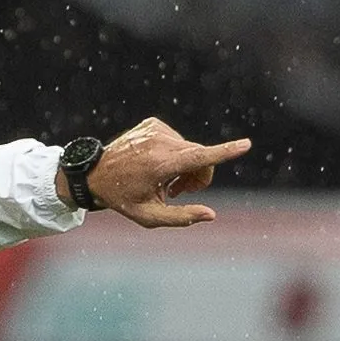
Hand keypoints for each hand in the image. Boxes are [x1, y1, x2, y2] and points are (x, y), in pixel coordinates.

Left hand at [66, 118, 246, 227]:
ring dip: (186, 166)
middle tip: (180, 192)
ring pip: (191, 148)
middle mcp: (159, 143)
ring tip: (165, 181)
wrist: (94, 173)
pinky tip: (157, 164)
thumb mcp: (149, 217)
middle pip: (200, 157)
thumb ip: (182, 217)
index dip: (225, 152)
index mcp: (160, 165)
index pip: (199, 157)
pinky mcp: (153, 123)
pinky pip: (178, 139)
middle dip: (199, 176)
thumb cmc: (123, 199)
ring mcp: (156, 129)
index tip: (245, 145)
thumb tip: (211, 215)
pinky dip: (175, 153)